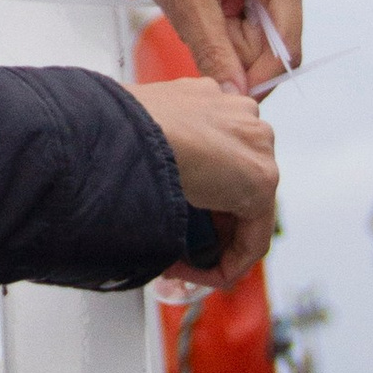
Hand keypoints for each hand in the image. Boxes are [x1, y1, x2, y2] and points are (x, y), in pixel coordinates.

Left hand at [96, 0, 311, 96]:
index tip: (215, 99)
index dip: (251, 82)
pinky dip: (215, 26)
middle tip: (185, 33)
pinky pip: (242, 24)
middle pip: (268, 49)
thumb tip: (233, 95)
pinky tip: (193, 4)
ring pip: (252, 40)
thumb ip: (212, 48)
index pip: (284, 52)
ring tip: (186, 8)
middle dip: (228, 55)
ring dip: (218, 40)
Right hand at [131, 76, 278, 283]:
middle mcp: (238, 115)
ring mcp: (254, 144)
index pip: (213, 153)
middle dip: (204, 223)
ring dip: (212, 244)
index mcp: (206, 96)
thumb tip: (122, 179)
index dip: (193, 197)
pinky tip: (202, 276)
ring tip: (180, 266)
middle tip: (176, 248)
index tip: (170, 215)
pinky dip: (228, 263)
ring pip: (243, 210)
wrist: (125, 132)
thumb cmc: (112, 128)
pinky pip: (253, 237)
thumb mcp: (128, 133)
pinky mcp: (261, 181)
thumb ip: (144, 150)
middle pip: (232, 184)